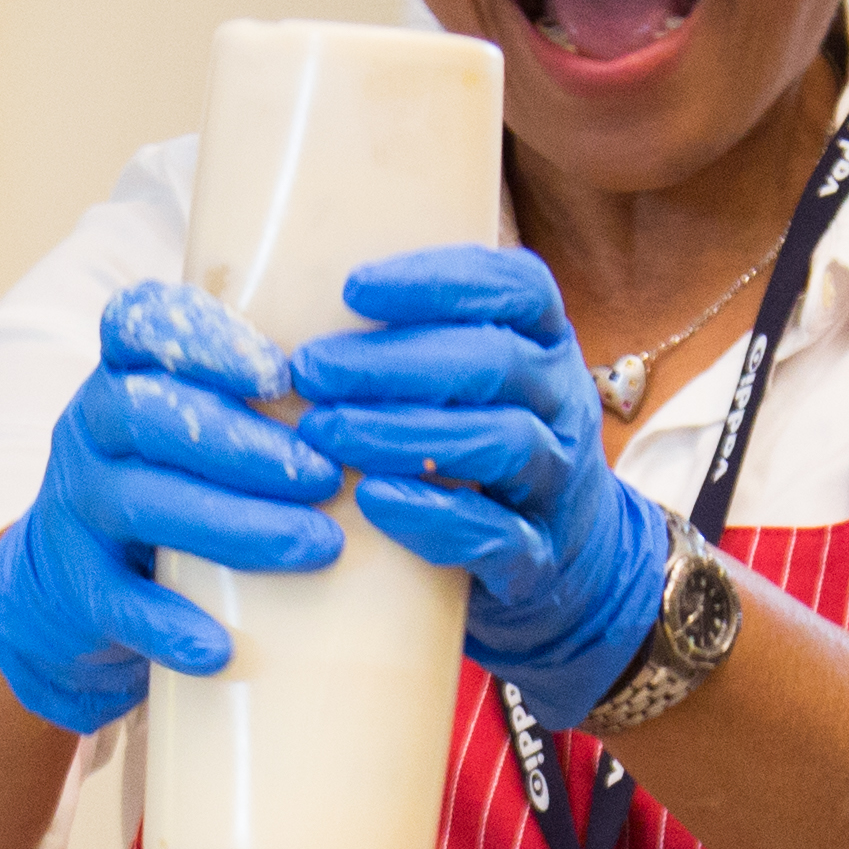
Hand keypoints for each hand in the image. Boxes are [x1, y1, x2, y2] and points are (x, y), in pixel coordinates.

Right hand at [0, 282, 342, 734]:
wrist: (70, 595)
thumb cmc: (175, 493)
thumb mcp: (199, 434)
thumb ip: (265, 406)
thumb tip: (401, 402)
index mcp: (126, 374)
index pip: (138, 321)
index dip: (203, 338)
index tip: (279, 372)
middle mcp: (89, 428)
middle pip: (146, 413)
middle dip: (243, 443)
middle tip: (325, 476)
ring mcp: (74, 507)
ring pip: (139, 502)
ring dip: (231, 525)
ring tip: (317, 546)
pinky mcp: (73, 587)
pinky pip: (116, 601)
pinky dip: (169, 623)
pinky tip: (223, 648)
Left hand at [290, 247, 673, 725]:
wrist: (564, 566)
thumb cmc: (481, 450)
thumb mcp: (472, 383)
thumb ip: (412, 342)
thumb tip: (284, 301)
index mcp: (543, 344)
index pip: (513, 288)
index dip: (437, 281)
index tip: (353, 288)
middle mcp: (560, 402)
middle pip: (495, 362)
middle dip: (395, 361)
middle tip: (311, 370)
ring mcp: (555, 482)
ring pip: (501, 441)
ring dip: (404, 433)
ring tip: (324, 432)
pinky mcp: (538, 557)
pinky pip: (497, 534)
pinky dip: (433, 514)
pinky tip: (372, 498)